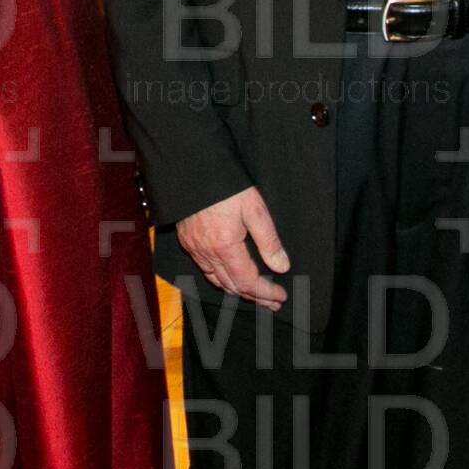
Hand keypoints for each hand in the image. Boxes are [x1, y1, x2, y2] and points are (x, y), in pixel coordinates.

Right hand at [176, 184, 291, 310]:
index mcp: (225, 246)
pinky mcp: (186, 240)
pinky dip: (220, 279)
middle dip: (254, 297)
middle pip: (232, 286)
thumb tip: (282, 267)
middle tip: (273, 302)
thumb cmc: (226, 185)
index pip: (247, 282)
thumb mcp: (254, 209)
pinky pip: (204, 269)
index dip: (265, 292)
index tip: (281, 296)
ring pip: (216, 281)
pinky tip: (230, 276)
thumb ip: (269, 241)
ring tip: (255, 294)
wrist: (192, 166)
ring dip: (237, 290)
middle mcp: (206, 252)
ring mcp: (193, 248)